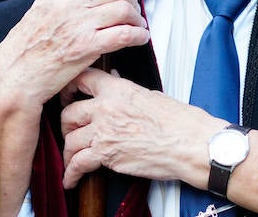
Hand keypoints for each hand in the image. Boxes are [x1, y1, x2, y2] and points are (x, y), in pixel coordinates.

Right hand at [0, 0, 149, 122]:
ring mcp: (78, 24)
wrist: (16, 74)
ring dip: (136, 18)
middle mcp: (69, 3)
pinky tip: (140, 37)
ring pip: (123, 10)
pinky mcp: (87, 47)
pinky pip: (124, 35)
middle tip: (133, 8)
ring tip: (137, 24)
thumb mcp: (44, 3)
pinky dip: (138, 35)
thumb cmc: (29, 41)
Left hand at [60, 68, 225, 189]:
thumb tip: (117, 85)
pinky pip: (78, 164)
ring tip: (71, 158)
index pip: (83, 79)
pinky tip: (71, 179)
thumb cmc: (180, 121)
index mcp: (118, 89)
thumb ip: (127, 92)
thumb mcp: (151, 95)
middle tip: (69, 130)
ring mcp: (104, 132)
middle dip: (66, 124)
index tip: (67, 94)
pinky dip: (71, 174)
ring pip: (70, 139)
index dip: (70, 87)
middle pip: (69, 112)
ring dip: (68, 151)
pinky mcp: (107, 155)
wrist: (191, 144)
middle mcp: (106, 108)